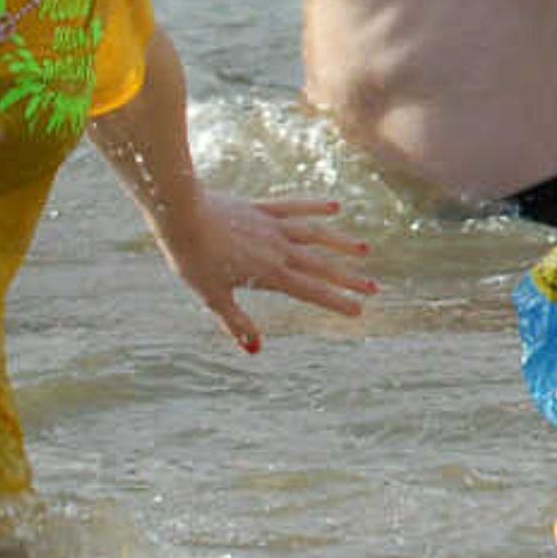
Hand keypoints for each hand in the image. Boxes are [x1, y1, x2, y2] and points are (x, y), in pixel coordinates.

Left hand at [160, 191, 374, 350]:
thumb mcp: (213, 297)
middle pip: (321, 265)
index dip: (336, 301)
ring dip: (341, 243)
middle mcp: (278, 249)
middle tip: (374, 288)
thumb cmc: (194, 260)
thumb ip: (237, 322)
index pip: (311, 291)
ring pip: (315, 235)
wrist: (182, 216)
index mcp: (269, 273)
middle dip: (349, 278)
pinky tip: (336, 206)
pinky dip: (316, 207)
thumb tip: (256, 350)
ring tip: (365, 249)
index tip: (360, 310)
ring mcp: (272, 226)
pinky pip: (294, 207)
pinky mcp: (261, 208)